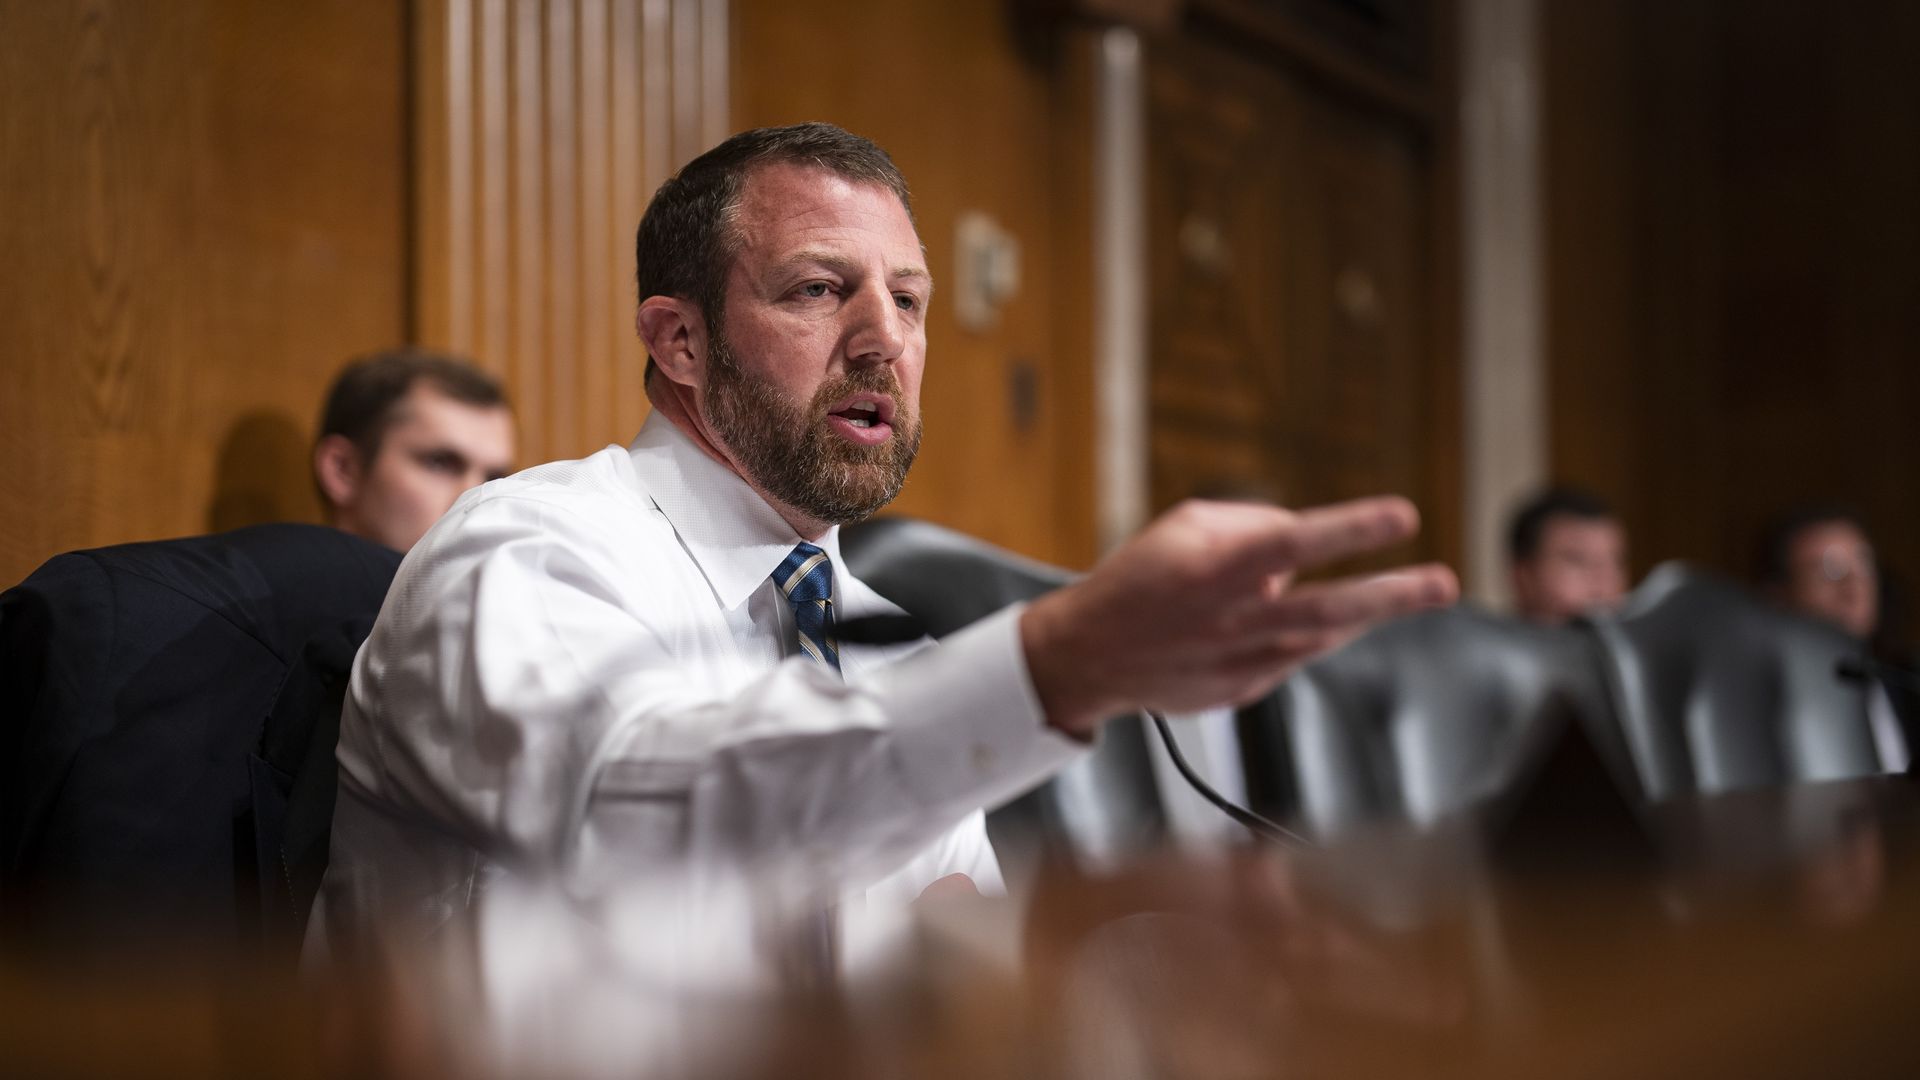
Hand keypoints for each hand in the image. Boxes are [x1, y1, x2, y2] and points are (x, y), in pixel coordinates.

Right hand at [1020, 497, 1456, 736]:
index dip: (1352, 529)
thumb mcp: (1183, 527)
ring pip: (1320, 638)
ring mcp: (1239, 662)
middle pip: (1328, 609)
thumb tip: (1302, 541)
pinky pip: (1291, 657)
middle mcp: (1233, 619)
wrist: (1090, 656)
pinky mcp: (1241, 692)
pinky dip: (1308, 635)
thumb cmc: (1141, 578)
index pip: (1295, 541)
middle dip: (1392, 596)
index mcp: (1216, 568)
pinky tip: (1307, 619)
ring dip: (1368, 614)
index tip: (1404, 516)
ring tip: (1417, 591)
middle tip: (1445, 583)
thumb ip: (1249, 526)